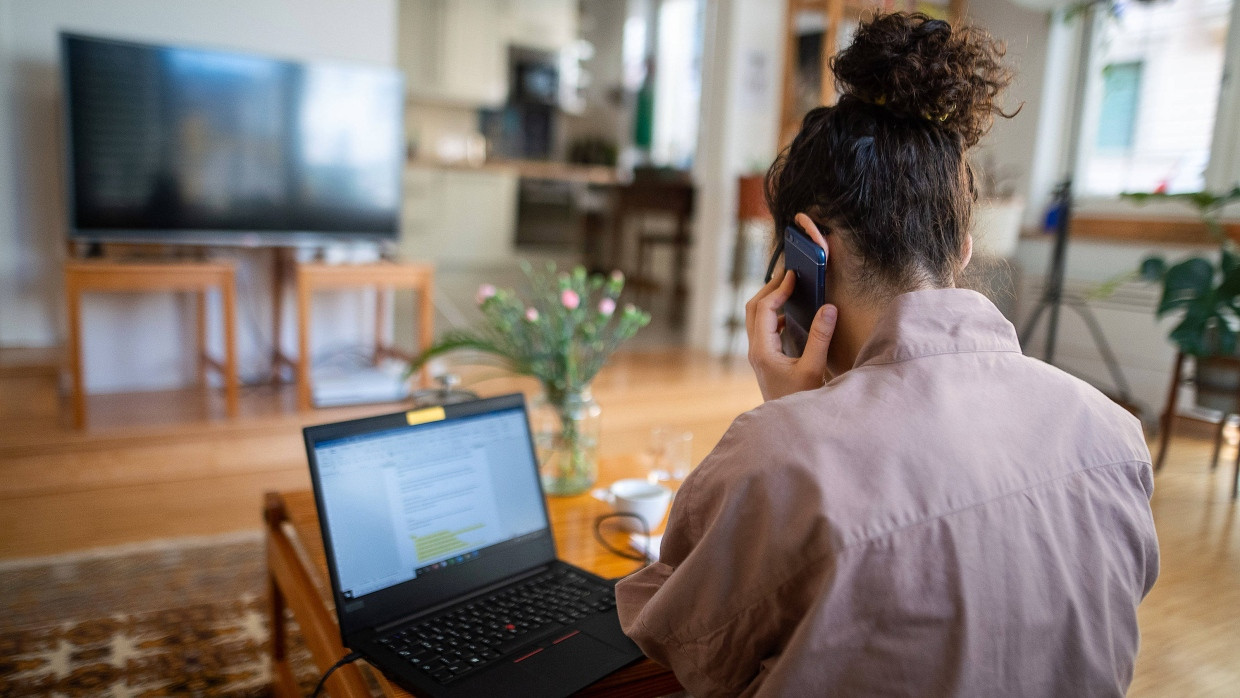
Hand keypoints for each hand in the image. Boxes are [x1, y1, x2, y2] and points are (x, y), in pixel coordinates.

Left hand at [745, 216, 837, 400]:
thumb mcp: (814, 369)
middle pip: (753, 308)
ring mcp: (757, 355)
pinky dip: (774, 314)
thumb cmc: (801, 400)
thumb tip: (829, 307)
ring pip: (755, 318)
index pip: (765, 309)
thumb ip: (820, 337)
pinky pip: (763, 328)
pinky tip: (791, 315)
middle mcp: (755, 350)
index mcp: (763, 350)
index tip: (794, 276)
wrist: (788, 427)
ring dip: (770, 299)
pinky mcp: (764, 359)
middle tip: (788, 273)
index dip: (779, 289)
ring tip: (789, 287)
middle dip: (769, 288)